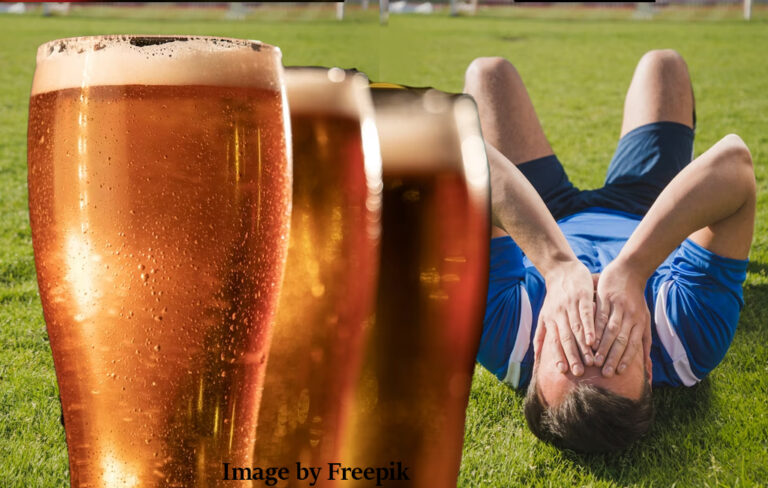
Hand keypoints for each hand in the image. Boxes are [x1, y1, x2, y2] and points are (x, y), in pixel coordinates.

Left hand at [538, 259, 595, 375]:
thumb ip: (541, 336)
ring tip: (591, 361)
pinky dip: (590, 328)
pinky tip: (594, 340)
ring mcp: (570, 306)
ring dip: (583, 346)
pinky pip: (586, 315)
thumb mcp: (544, 315)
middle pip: (566, 338)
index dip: (558, 355)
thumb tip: (536, 357)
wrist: (562, 271)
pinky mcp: (582, 297)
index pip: (554, 341)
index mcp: (550, 320)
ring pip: (577, 329)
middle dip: (572, 356)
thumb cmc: (554, 297)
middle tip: (580, 372)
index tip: (563, 371)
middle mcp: (559, 314)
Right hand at [593, 258, 650, 376]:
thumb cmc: (636, 298)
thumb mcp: (644, 318)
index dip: (626, 358)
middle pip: (621, 340)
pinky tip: (588, 339)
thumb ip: (644, 340)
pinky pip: (600, 316)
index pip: (633, 344)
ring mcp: (618, 306)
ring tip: (595, 359)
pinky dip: (594, 328)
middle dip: (613, 357)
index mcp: (640, 322)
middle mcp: (630, 315)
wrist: (629, 271)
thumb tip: (647, 364)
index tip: (618, 372)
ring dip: (602, 346)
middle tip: (605, 372)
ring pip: (610, 330)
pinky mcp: (606, 298)